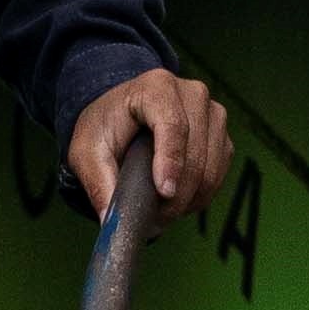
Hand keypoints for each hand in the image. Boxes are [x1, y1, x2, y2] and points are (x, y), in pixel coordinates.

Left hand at [69, 65, 230, 219]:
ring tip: (159, 213)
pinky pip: (218, 176)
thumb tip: (112, 220)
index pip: (173, 125)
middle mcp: (192, 95)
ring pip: (211, 170)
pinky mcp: (221, 137)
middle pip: (195, 153)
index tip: (164, 193)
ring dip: (187, 200)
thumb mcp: (87, 152)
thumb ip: (98, 182)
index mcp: (156, 88)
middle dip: (176, 195)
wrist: (123, 115)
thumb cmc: (106, 127)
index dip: (171, 161)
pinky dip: (198, 196)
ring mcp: (212, 114)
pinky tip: (175, 200)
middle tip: (152, 221)